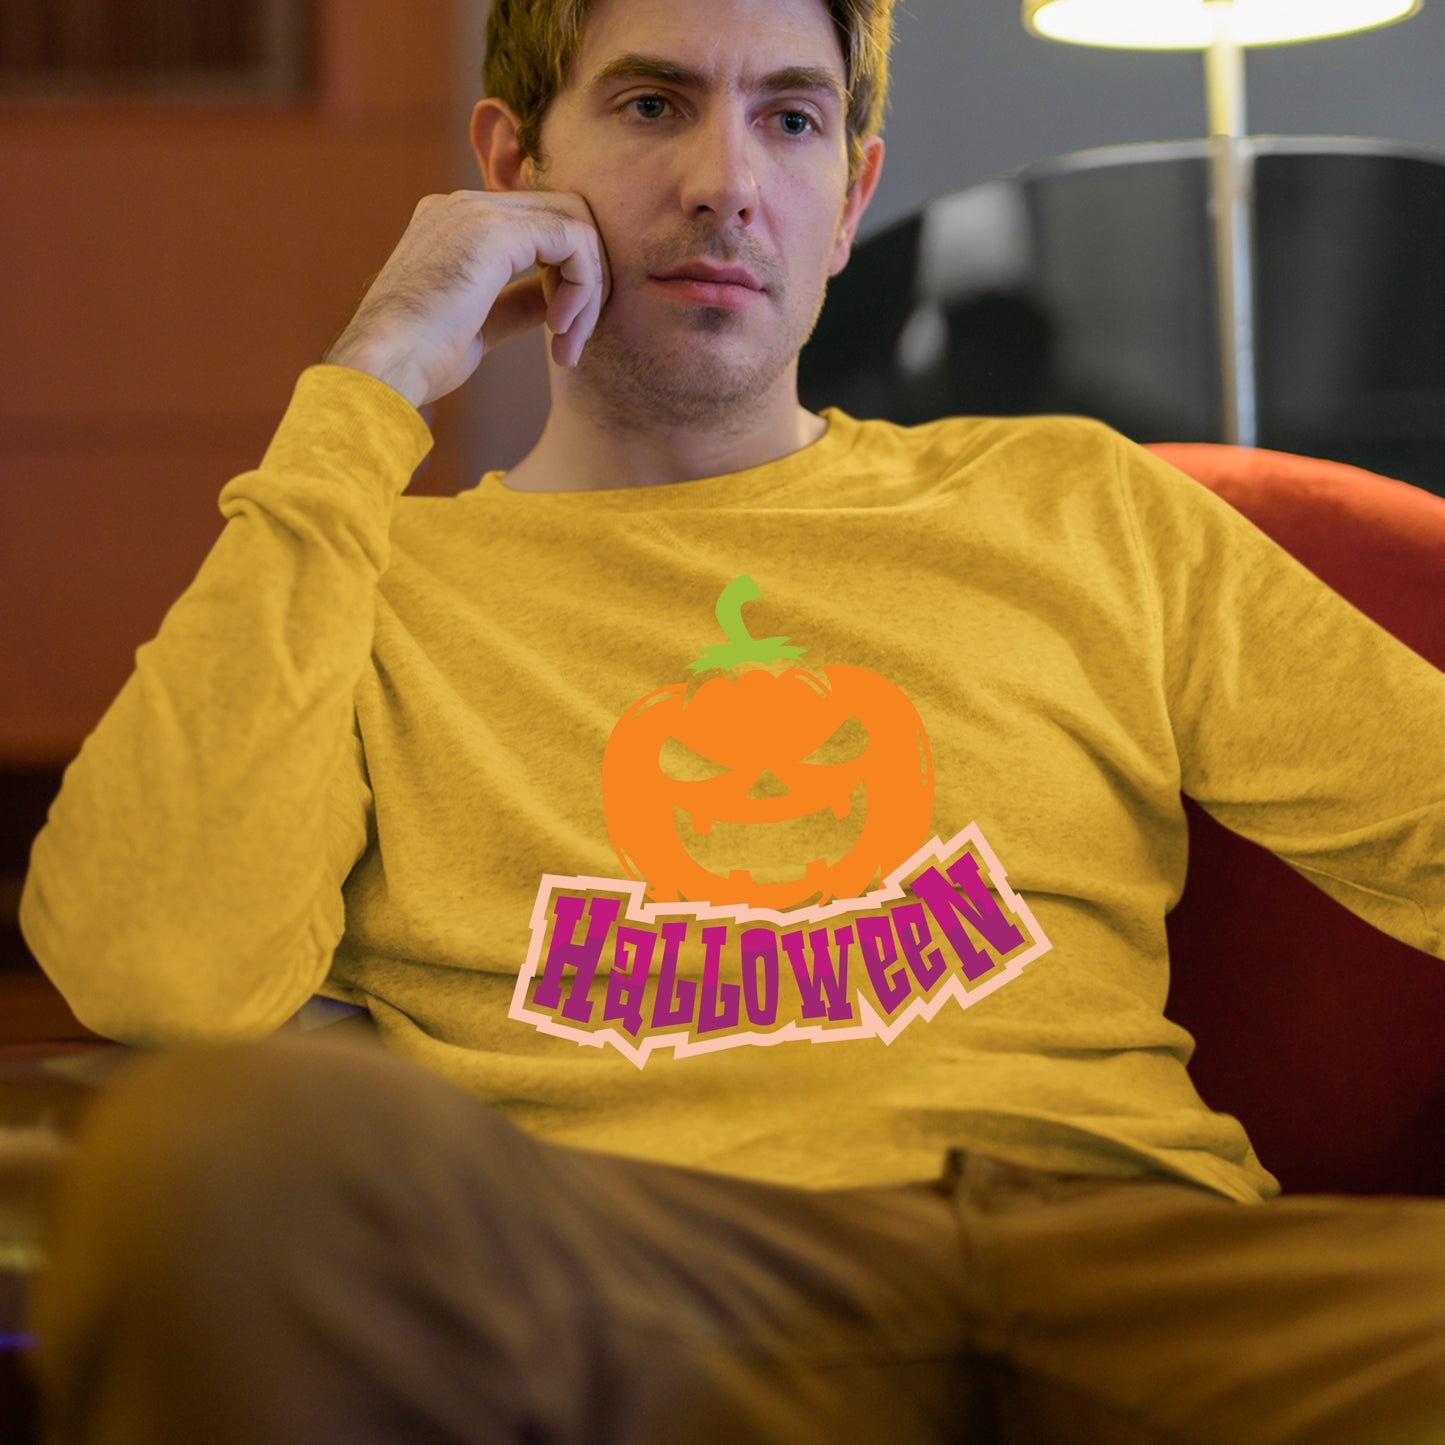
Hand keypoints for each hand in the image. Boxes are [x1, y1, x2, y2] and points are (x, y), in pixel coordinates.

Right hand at [322, 189, 611, 408]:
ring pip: (575, 225)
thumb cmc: (419, 361)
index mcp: (452, 223)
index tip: (563, 337)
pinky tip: (562, 329)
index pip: (538, 228)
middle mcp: (463, 205)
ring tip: (569, 344)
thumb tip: (554, 299)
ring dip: (588, 290)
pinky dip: (583, 287)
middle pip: (564, 216)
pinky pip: (574, 241)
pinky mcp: (495, 229)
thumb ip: (515, 302)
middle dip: (586, 279)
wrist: (383, 369)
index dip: (566, 280)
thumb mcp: (478, 326)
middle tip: (574, 339)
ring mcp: (476, 210)